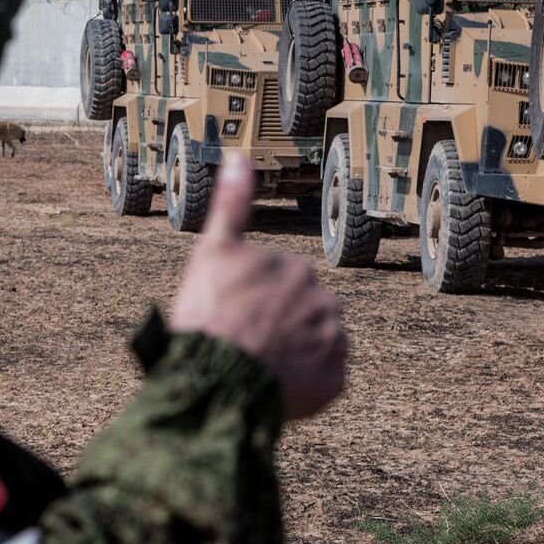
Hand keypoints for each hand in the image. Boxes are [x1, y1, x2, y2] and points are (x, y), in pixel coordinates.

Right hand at [168, 156, 347, 418]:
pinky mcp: (334, 382)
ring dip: (294, 355)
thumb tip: (238, 156)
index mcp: (298, 269)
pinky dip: (305, 385)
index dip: (252, 301)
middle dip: (279, 326)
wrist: (217, 379)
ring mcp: (332, 344)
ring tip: (258, 368)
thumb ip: (231, 206)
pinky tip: (276, 387)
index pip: (280, 285)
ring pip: (315, 346)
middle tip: (244, 344)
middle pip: (301, 314)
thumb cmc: (210, 314)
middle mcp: (324, 302)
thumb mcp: (212, 251)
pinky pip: (323, 380)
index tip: (232, 314)